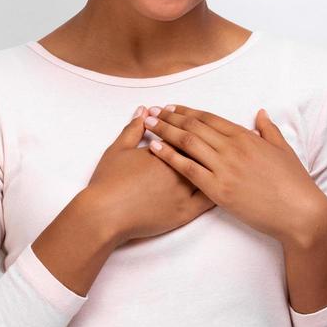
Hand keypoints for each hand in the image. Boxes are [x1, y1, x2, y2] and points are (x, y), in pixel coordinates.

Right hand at [84, 107, 216, 245]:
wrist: (105, 214)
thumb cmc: (109, 181)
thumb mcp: (118, 149)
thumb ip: (132, 128)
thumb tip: (143, 112)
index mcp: (164, 153)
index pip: (186, 135)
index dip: (189, 129)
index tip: (193, 127)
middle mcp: (178, 170)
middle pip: (201, 153)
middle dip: (208, 145)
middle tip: (212, 142)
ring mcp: (184, 192)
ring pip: (209, 174)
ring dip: (216, 166)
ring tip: (222, 160)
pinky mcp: (185, 213)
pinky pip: (209, 200)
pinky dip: (217, 190)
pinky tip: (221, 184)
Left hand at [141, 104, 326, 245]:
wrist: (299, 212)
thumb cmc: (294, 183)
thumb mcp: (283, 149)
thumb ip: (268, 130)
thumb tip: (260, 113)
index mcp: (246, 137)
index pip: (210, 119)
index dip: (188, 112)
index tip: (172, 107)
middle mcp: (232, 148)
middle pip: (194, 126)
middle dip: (170, 117)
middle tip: (152, 111)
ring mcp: (224, 168)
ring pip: (187, 143)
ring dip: (164, 131)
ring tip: (147, 124)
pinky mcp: (218, 189)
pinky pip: (188, 169)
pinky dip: (169, 156)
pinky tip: (155, 148)